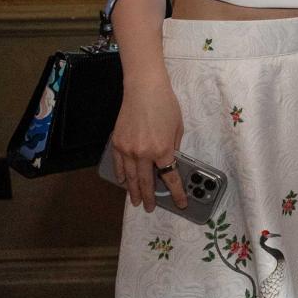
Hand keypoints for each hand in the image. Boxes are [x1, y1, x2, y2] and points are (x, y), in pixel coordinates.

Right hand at [109, 79, 186, 212]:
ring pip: (130, 177)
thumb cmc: (166, 105)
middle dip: (150, 197)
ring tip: (136, 201)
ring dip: (133, 191)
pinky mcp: (117, 143)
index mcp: (163, 150)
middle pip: (146, 182)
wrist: (144, 90)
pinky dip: (121, 175)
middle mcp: (144, 154)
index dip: (176, 192)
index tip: (180, 203)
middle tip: (150, 208)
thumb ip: (174, 147)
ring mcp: (128, 150)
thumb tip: (170, 161)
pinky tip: (123, 182)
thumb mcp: (178, 127)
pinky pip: (119, 165)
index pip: (170, 177)